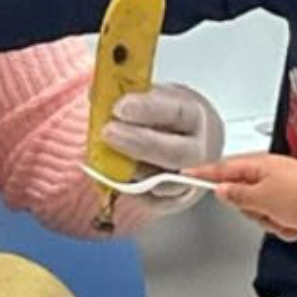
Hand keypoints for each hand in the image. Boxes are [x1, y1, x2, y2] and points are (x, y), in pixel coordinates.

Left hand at [104, 84, 224, 213]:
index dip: (148, 110)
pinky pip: (154, 201)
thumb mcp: (158, 97)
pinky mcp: (176, 201)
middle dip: (139, 142)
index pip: (177, 112)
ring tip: (108, 155)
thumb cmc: (170, 118)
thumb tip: (96, 94)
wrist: (193, 143)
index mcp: (196, 116)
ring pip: (164, 182)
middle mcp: (199, 149)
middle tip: (108, 132)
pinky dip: (132, 190)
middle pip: (174, 152)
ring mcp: (191, 179)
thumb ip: (132, 96)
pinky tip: (116, 175)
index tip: (120, 107)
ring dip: (133, 170)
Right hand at [189, 154, 296, 246]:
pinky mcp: (295, 207)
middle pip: (241, 195)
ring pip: (258, 212)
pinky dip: (284, 226)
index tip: (188, 175)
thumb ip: (238, 195)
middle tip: (262, 210)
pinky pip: (276, 222)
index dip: (204, 173)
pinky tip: (295, 224)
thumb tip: (222, 191)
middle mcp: (272, 175)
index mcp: (261, 164)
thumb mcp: (262, 197)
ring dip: (269, 221)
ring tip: (283, 218)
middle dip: (250, 209)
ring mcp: (284, 191)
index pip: (224, 168)